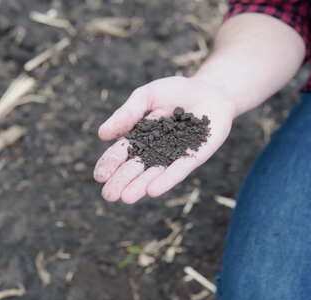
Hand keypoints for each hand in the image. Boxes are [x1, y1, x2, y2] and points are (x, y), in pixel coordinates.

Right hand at [94, 76, 235, 203]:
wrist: (210, 90)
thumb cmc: (175, 92)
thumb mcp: (146, 96)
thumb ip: (127, 114)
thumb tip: (102, 135)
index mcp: (139, 137)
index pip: (120, 153)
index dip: (109, 164)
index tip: (99, 176)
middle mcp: (154, 151)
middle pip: (135, 168)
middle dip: (121, 182)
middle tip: (108, 196)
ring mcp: (173, 156)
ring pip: (154, 174)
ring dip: (140, 186)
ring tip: (126, 198)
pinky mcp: (194, 157)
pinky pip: (178, 170)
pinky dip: (166, 180)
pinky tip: (153, 191)